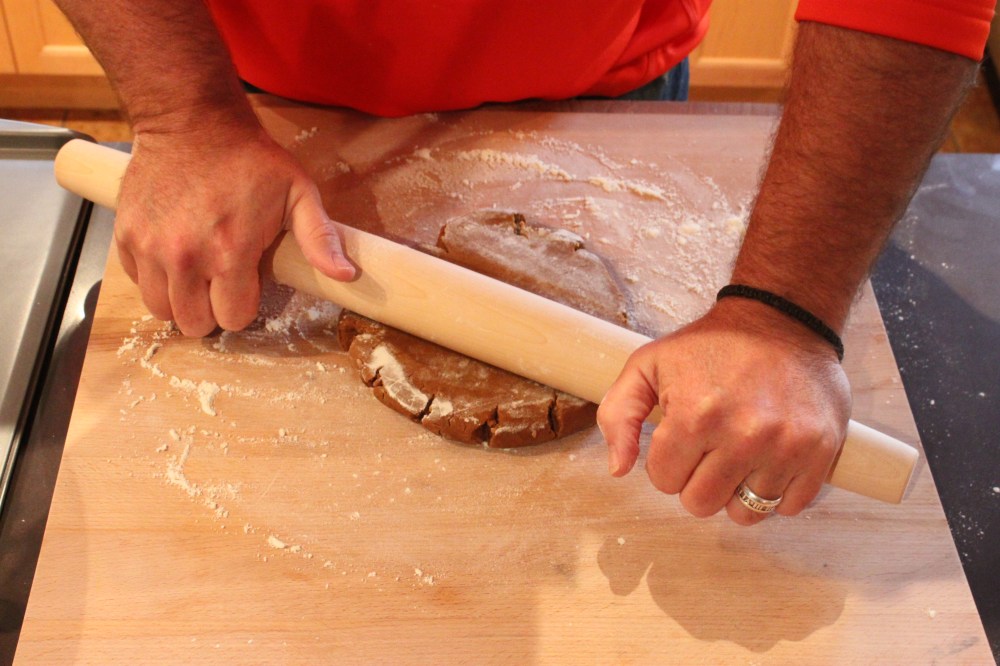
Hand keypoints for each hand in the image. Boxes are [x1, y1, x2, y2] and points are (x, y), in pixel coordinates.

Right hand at [115, 124, 354, 336]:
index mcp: (230, 252)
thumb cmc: (250, 158)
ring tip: (197, 275)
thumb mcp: (298, 193)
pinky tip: (173, 255)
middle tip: (221, 283)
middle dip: (212, 311)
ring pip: (161, 310)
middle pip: (194, 323)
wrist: (191, 120)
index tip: (247, 285)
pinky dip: (155, 277)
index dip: (244, 306)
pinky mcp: (126, 235)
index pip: (233, 318)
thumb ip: (320, 239)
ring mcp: (150, 247)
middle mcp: (185, 257)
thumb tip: (347, 275)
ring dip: (180, 300)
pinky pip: (138, 281)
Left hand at [596, 299, 850, 524]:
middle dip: (697, 481)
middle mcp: (743, 435)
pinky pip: (788, 507)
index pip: (664, 480)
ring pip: (745, 513)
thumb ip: (618, 415)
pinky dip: (775, 492)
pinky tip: (768, 460)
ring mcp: (786, 447)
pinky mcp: (820, 453)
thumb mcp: (648, 364)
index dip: (668, 462)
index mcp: (695, 415)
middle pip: (701, 504)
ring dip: (736, 491)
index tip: (682, 438)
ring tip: (739, 455)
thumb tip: (618, 470)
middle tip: (709, 449)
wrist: (783, 320)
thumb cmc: (711, 345)